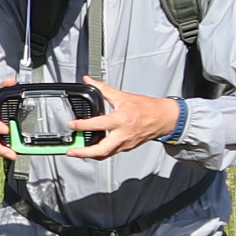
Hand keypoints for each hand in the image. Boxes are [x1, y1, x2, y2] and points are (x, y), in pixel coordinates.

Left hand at [67, 87, 181, 159]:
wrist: (164, 118)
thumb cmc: (147, 107)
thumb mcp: (123, 96)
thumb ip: (103, 89)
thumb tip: (89, 80)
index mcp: (121, 119)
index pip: (98, 124)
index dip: (82, 125)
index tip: (72, 125)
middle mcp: (123, 134)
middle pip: (101, 150)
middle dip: (84, 153)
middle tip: (71, 151)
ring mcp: (126, 143)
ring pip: (106, 154)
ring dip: (90, 155)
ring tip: (77, 152)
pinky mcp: (127, 147)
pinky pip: (111, 153)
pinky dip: (100, 152)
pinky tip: (92, 148)